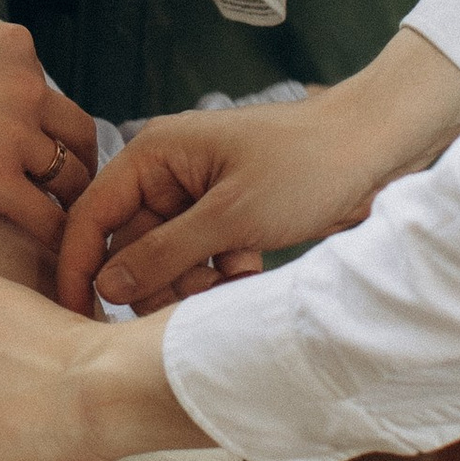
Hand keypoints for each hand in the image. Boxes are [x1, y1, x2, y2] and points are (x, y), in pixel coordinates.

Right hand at [0, 18, 96, 248]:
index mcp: (17, 46)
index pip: (55, 96)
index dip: (51, 132)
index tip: (46, 158)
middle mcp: (27, 83)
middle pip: (79, 135)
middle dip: (81, 169)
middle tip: (75, 199)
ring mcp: (14, 130)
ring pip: (69, 180)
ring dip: (71, 209)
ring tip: (67, 234)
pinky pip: (46, 218)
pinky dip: (58, 241)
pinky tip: (54, 261)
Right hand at [58, 40, 459, 312]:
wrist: (380, 146)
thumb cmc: (308, 164)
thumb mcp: (231, 217)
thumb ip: (164, 253)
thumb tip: (108, 285)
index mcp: (155, 153)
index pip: (92, 214)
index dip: (81, 265)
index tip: (79, 314)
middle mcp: (169, 170)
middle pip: (130, 242)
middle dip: (154, 281)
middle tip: (186, 308)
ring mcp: (200, 192)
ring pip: (167, 256)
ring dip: (191, 282)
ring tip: (230, 285)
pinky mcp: (229, 212)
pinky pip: (201, 256)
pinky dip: (219, 273)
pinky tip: (249, 272)